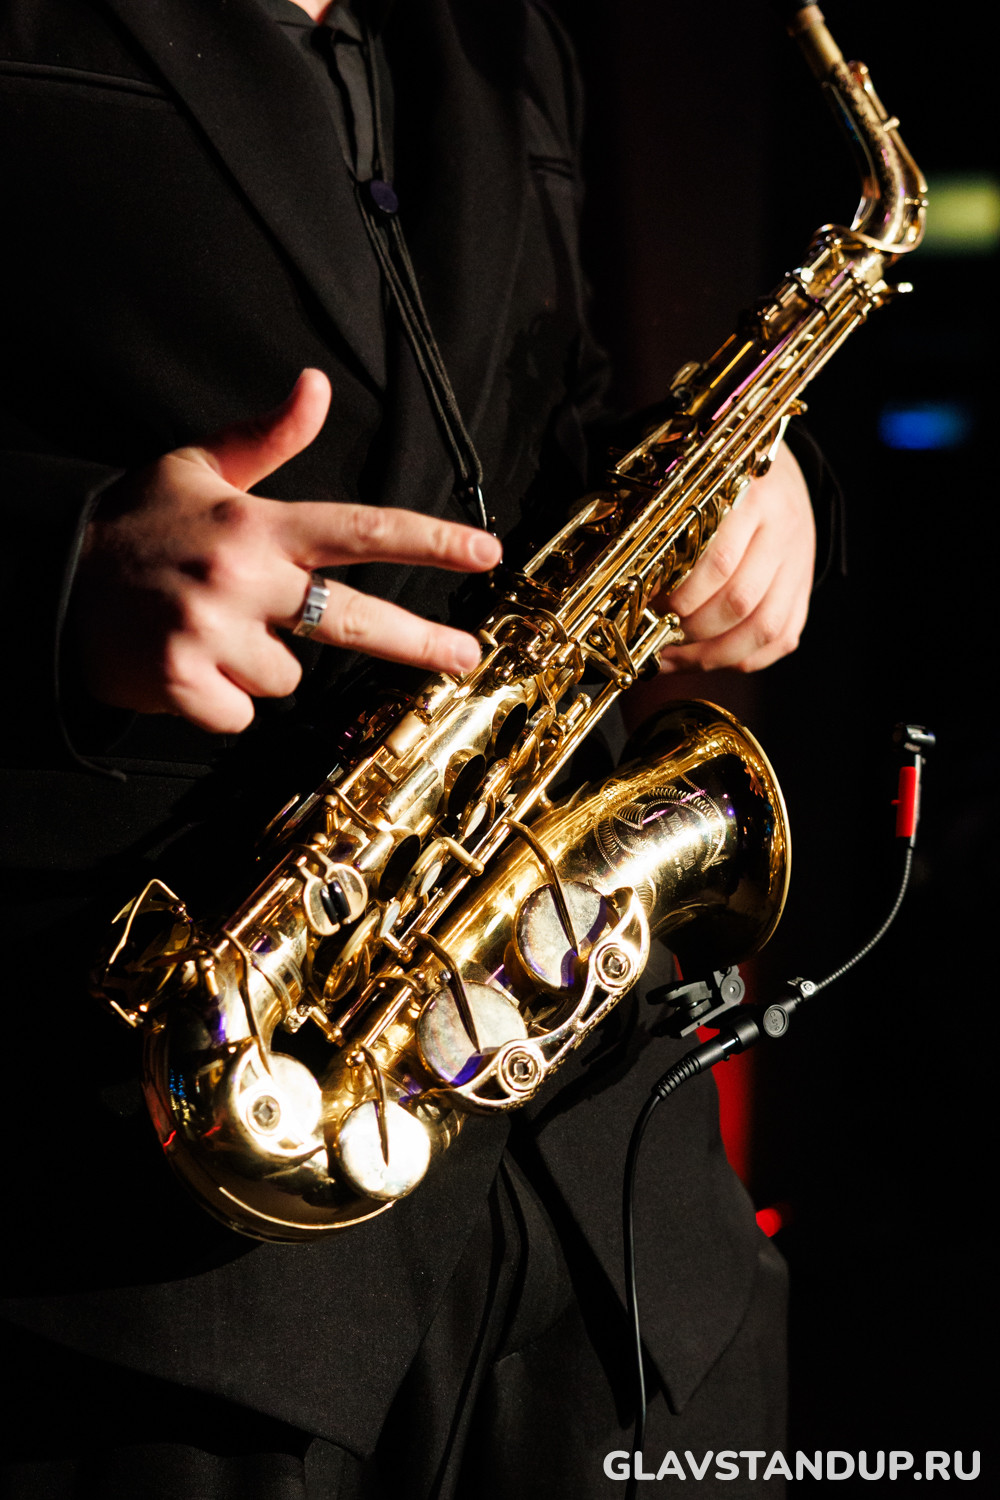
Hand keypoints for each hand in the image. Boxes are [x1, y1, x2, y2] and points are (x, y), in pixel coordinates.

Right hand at [73, 369, 501, 732]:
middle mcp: (243, 578)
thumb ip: (267, 438)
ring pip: (288, 679)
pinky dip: (222, 704)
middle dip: (419, 643)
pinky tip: (188, 669)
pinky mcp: (184, 684)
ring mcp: (213, 634)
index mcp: (257, 525)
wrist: (48, 582)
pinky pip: (241, 716)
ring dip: (260, 667)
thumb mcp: (197, 467)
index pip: (361, 531)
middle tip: (465, 658)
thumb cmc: (135, 526)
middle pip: (355, 621)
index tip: (486, 553)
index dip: (431, 541)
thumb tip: (316, 385)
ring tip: (209, 634)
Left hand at [657, 440, 814, 673]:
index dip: (679, 595)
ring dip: (711, 653)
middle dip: (689, 628)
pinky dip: (738, 659)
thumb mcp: (698, 487)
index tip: (645, 606)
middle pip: (739, 601)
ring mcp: (799, 567)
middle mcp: (784, 533)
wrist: (780, 477)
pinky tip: (703, 659)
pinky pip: (779, 641)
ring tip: (671, 656)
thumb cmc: (724, 486)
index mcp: (754, 498)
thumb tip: (632, 585)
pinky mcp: (804, 593)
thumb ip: (672, 527)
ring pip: (763, 628)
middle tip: (655, 633)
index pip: (718, 562)